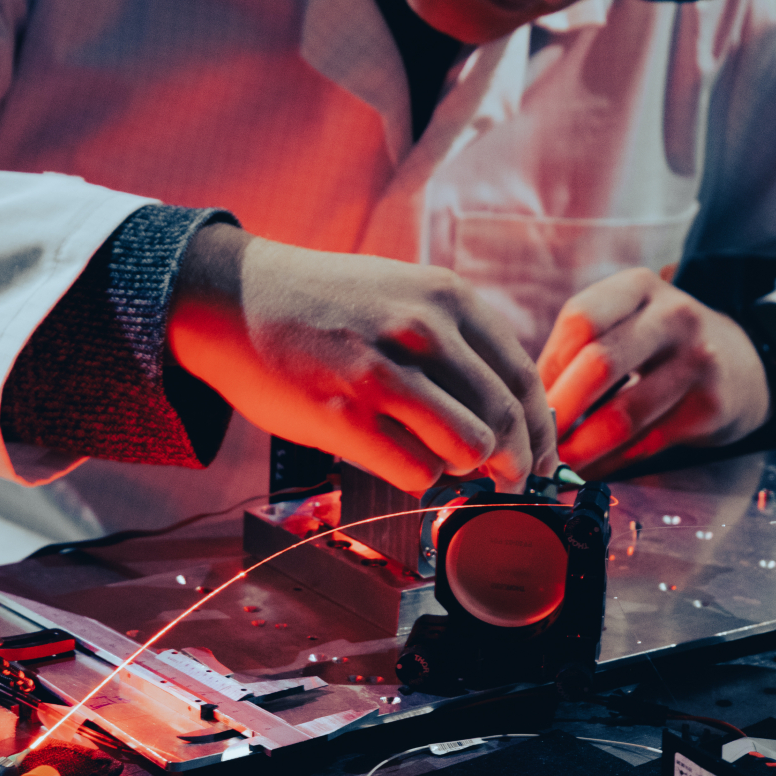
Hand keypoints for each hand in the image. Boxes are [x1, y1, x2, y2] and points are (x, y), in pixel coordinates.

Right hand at [167, 225, 556, 492]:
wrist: (234, 299)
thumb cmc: (324, 306)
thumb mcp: (402, 292)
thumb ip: (455, 337)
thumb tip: (509, 407)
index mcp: (445, 298)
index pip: (522, 377)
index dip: (541, 430)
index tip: (541, 458)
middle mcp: (421, 329)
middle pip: (505, 418)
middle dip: (518, 463)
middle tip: (512, 483)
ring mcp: (381, 373)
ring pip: (470, 447)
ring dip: (467, 470)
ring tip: (448, 465)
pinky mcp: (343, 415)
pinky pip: (417, 470)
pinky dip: (421, 479)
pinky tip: (403, 463)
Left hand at [537, 267, 770, 475]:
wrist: (741, 363)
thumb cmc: (660, 346)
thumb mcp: (628, 322)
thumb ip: (580, 349)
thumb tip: (526, 403)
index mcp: (640, 287)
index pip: (580, 320)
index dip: (547, 366)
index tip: (527, 400)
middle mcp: (674, 316)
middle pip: (599, 363)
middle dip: (560, 410)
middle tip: (537, 438)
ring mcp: (698, 360)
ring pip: (623, 414)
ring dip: (582, 447)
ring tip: (557, 462)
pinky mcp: (712, 406)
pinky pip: (647, 442)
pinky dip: (612, 462)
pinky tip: (592, 468)